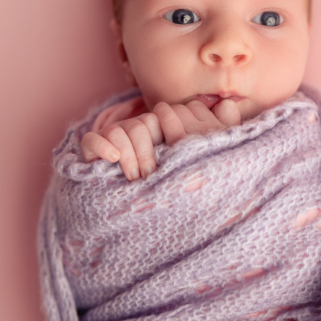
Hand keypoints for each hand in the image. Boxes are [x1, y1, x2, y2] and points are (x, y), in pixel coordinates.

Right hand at [80, 98, 240, 180]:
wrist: (128, 216)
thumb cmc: (169, 191)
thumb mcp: (196, 165)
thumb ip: (216, 134)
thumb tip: (230, 104)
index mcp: (160, 131)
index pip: (162, 119)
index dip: (167, 138)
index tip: (173, 167)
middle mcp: (137, 131)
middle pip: (140, 125)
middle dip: (145, 154)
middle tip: (150, 177)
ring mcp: (113, 139)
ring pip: (118, 130)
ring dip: (128, 155)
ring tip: (134, 178)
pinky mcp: (91, 150)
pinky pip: (92, 140)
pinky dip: (102, 147)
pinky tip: (113, 160)